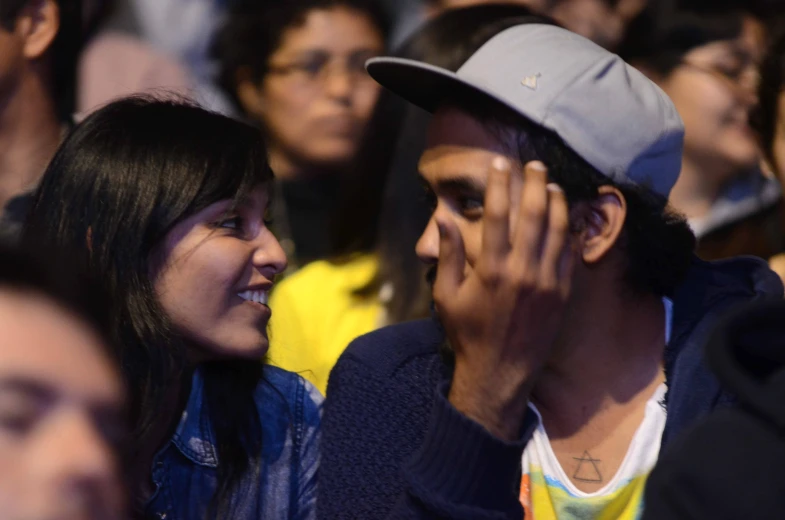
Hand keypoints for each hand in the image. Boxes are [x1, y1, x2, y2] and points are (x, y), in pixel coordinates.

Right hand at [434, 158, 574, 440]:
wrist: (499, 373)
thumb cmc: (467, 333)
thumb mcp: (446, 296)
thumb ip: (449, 254)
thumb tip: (443, 218)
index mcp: (491, 270)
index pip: (497, 216)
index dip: (499, 186)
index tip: (501, 165)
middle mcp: (522, 271)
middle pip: (533, 215)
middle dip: (534, 184)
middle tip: (534, 164)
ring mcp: (547, 283)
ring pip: (557, 231)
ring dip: (556, 203)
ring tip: (552, 183)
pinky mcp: (562, 294)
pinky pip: (570, 255)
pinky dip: (570, 231)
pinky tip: (568, 216)